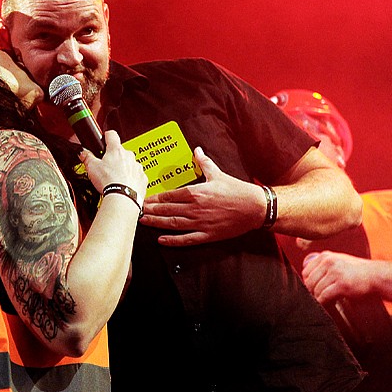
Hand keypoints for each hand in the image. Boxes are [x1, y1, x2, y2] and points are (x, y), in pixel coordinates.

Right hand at [79, 130, 147, 199]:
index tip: (105, 138)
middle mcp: (129, 156)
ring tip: (115, 179)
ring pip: (130, 164)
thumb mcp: (92, 168)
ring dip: (124, 169)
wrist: (123, 197)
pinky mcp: (142, 178)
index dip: (107, 136)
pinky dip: (132, 180)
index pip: (112, 135)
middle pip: (121, 152)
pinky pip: (137, 176)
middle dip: (115, 158)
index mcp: (116, 150)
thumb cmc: (109, 182)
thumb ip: (87, 157)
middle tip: (107, 168)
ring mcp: (137, 167)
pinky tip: (124, 186)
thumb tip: (83, 152)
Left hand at [140, 147, 264, 245]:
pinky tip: (161, 240)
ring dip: (156, 223)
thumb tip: (196, 150)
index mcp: (196, 192)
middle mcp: (195, 208)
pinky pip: (187, 239)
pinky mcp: (208, 235)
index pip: (170, 195)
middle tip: (136, 210)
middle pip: (167, 210)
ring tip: (143, 222)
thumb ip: (203, 162)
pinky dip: (173, 241)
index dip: (155, 198)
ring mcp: (200, 223)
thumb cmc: (236, 190)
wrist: (255, 207)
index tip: (144, 198)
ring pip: (173, 224)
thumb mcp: (218, 174)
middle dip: (151, 210)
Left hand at [301, 251, 375, 303]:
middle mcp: (329, 262)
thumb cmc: (357, 271)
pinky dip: (324, 302)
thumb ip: (324, 266)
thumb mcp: (338, 261)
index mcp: (326, 256)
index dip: (308, 283)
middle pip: (309, 282)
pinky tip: (329, 303)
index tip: (313, 290)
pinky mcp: (342, 284)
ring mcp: (335, 272)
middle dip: (312, 292)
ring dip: (319, 298)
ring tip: (326, 300)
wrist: (375, 275)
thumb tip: (307, 279)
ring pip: (316, 290)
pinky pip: (324, 296)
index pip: (306, 271)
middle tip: (319, 297)